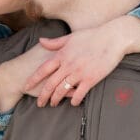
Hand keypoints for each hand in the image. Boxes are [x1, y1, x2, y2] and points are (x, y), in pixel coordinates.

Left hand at [22, 15, 139, 107]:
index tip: (26, 86)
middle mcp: (68, 65)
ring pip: (62, 90)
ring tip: (53, 104)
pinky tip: (72, 103)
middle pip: (50, 84)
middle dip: (43, 96)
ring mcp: (79, 73)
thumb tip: (41, 41)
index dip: (33, 79)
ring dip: (56, 99)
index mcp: (62, 55)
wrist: (113, 38)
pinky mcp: (91, 79)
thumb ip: (54, 42)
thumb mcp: (71, 37)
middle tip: (39, 103)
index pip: (43, 70)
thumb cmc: (92, 36)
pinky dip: (74, 100)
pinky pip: (79, 93)